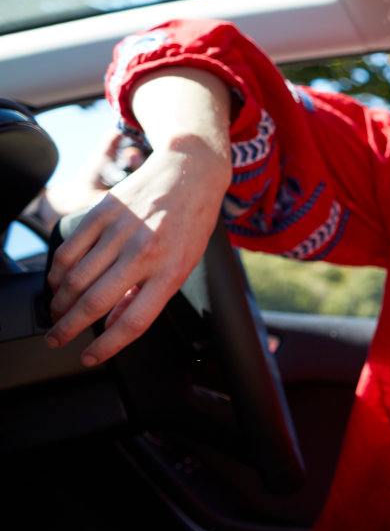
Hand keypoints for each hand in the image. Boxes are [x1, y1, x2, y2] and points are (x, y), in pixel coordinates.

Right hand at [44, 70, 231, 364]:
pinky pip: (69, 250)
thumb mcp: (185, 264)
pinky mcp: (102, 214)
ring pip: (76, 279)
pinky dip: (57, 272)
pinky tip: (57, 283)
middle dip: (69, 329)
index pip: (134, 321)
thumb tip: (116, 321)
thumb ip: (151, 294)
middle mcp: (144, 253)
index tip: (90, 358)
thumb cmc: (192, 222)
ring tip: (57, 314)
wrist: (190, 172)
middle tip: (57, 340)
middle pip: (95, 303)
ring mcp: (120, 232)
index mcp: (171, 272)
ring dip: (60, 303)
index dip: (108, 346)